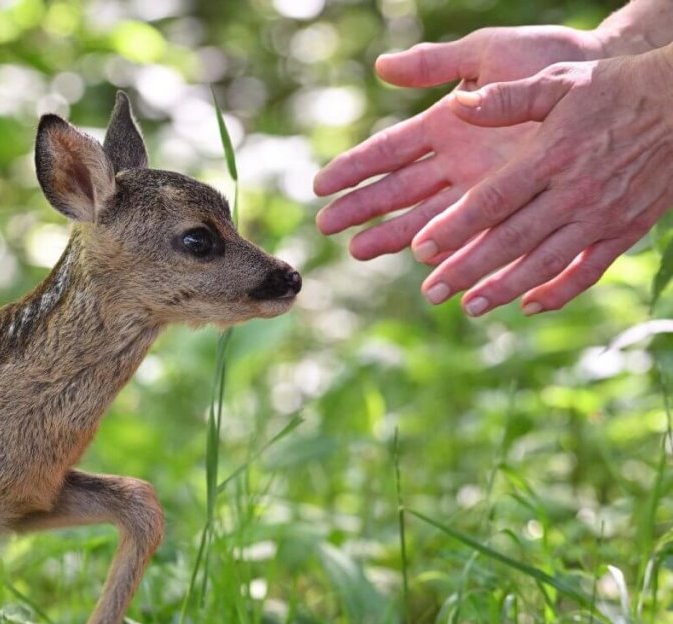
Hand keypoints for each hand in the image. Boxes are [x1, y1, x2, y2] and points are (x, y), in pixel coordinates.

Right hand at [314, 26, 606, 261]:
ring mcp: (480, 187)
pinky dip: (450, 251)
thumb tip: (382, 67)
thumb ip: (435, 64)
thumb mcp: (488, 53)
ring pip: (425, 218)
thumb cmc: (550, 58)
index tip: (321, 185)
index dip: (353, 168)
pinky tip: (422, 265)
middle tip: (326, 226)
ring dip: (391, 236)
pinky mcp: (509, 204)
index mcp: (444, 124)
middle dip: (360, 209)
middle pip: (397, 191)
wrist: (607, 76)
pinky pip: (473, 233)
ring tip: (357, 252)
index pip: (387, 152)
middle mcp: (456, 161)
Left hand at [415, 48, 672, 315]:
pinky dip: (560, 292)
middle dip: (468, 270)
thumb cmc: (614, 87)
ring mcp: (601, 216)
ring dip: (505, 289)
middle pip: (511, 240)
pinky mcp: (625, 230)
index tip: (421, 249)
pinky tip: (529, 305)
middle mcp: (574, 192)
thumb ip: (506, 99)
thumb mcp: (559, 82)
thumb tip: (455, 104)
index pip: (493, 200)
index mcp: (551, 156)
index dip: (455, 227)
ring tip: (470, 307)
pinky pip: (590, 270)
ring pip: (545, 263)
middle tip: (430, 293)